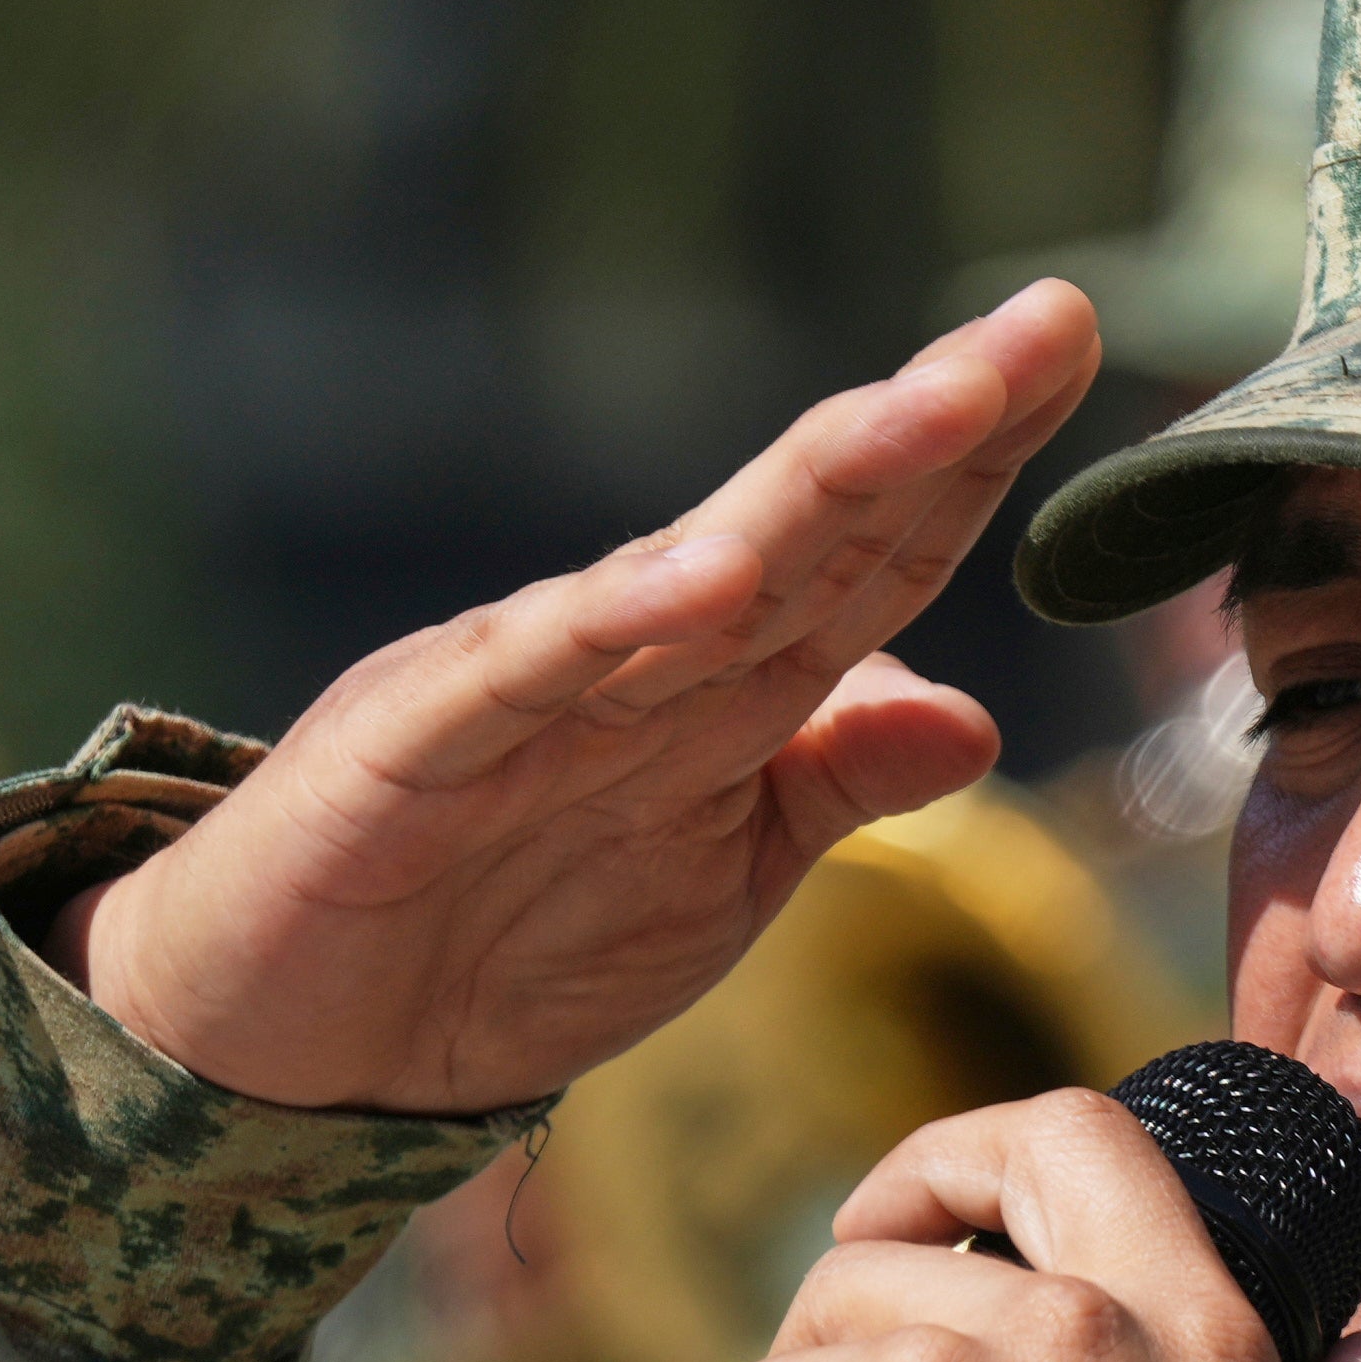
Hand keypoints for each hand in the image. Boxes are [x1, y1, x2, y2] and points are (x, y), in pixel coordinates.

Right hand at [60, 284, 1100, 1109]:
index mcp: (711, 682)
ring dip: (815, 488)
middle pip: (810, 526)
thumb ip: (833, 788)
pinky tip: (704, 575)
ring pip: (689, 570)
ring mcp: (522, 688)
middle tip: (1050, 321)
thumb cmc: (502, 939)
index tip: (1071, 345)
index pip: (871, 554)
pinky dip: (610, 624)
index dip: (974, 458)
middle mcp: (631, 652)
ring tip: (934, 405)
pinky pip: (521, 677)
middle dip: (932, 423)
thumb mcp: (715, 878)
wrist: (289, 1040)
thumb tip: (981, 715)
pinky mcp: (410, 746)